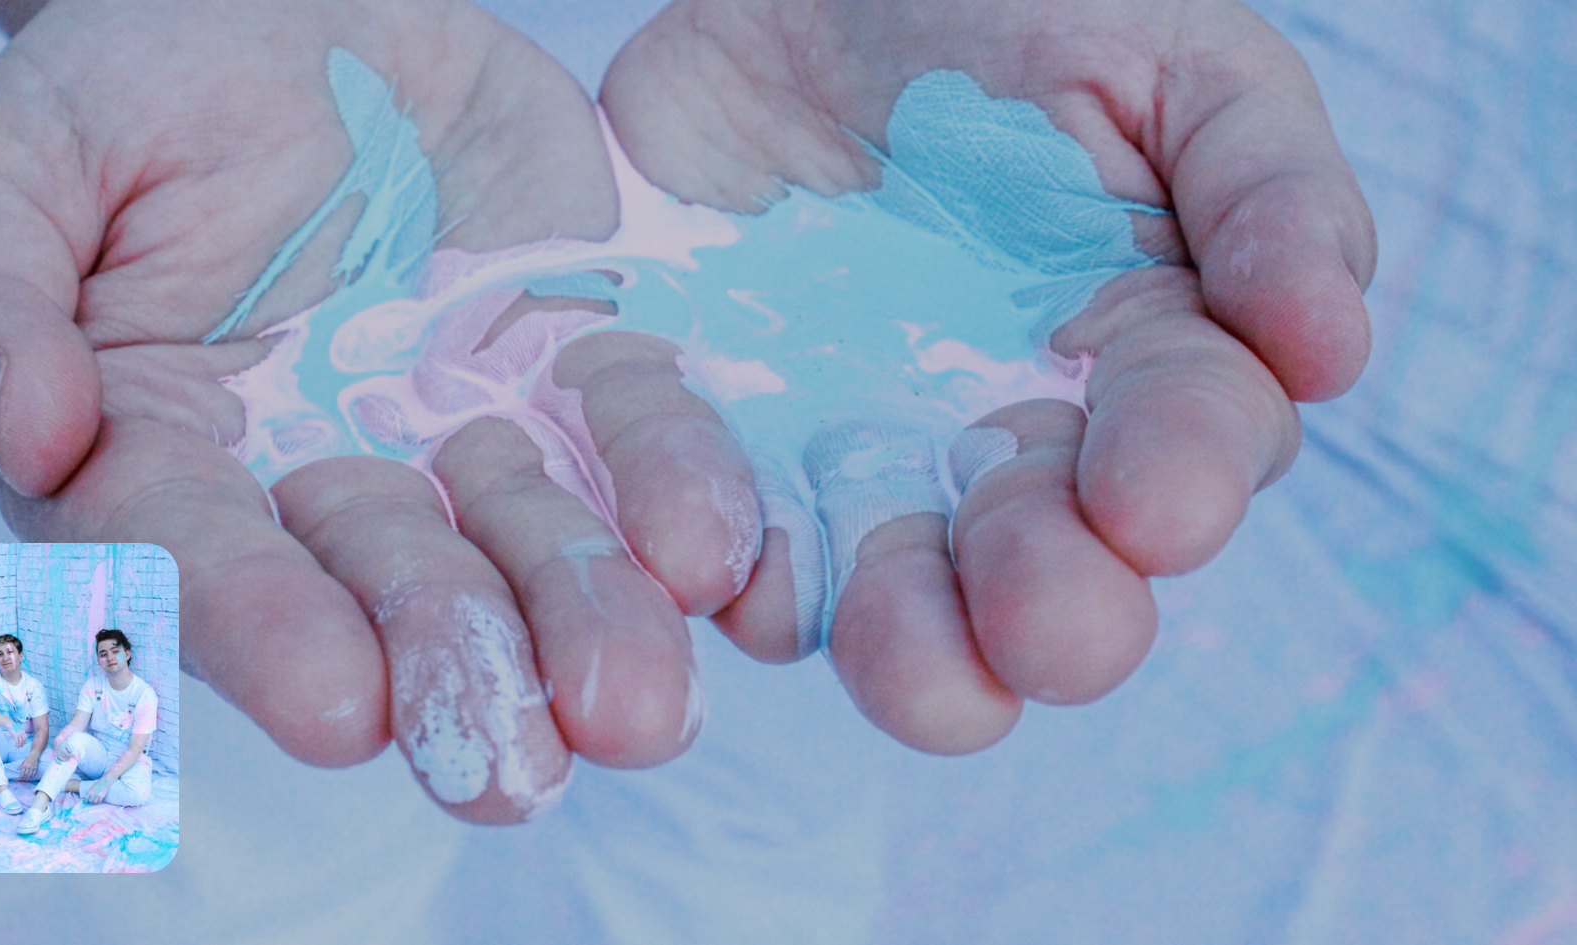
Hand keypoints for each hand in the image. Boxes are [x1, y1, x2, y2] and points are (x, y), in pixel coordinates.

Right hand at [0, 0, 759, 822]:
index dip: (262, 631)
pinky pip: (631, 432)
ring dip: (582, 623)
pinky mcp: (570, 369)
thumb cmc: (148, 78)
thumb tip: (16, 429)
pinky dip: (674, 489)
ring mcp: (457, 432)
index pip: (197, 563)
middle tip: (516, 766)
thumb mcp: (28, 154)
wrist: (308, 4)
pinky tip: (712, 552)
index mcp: (163, 458)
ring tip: (638, 703)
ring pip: (524, 544)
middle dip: (450, 666)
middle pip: (383, 589)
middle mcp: (320, 479)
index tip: (337, 703)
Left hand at [84, 773, 118, 802]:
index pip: (86, 798)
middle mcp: (93, 794)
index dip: (86, 800)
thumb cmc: (98, 784)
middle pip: (90, 800)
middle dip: (91, 801)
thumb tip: (88, 796)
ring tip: (96, 800)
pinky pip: (99, 801)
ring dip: (95, 801)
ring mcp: (98, 795)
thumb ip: (90, 792)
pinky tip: (99, 799)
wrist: (104, 782)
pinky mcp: (102, 796)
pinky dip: (99, 801)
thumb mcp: (92, 787)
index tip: (86, 801)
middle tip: (92, 800)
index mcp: (90, 791)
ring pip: (95, 802)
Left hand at [600, 0, 1373, 750]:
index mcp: (1137, 366)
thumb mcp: (1174, 67)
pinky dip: (729, 573)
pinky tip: (726, 576)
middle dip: (1050, 610)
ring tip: (921, 673)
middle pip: (1043, 571)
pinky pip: (725, 538)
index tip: (1156, 505)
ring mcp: (860, 458)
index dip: (1178, 483)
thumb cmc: (1023, 14)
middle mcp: (1005, 446)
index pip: (1183, 450)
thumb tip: (1332, 347)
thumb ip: (1268, 191)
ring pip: (889, 598)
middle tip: (1043, 625)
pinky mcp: (727, 448)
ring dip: (910, 648)